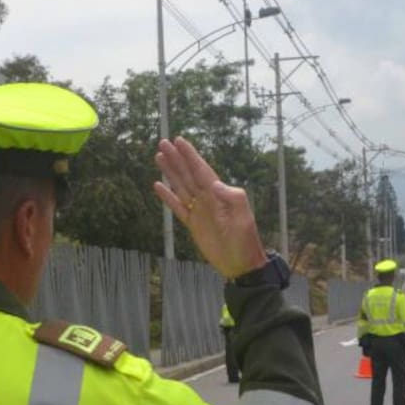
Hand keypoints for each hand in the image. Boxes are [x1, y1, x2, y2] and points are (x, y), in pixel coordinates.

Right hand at [153, 137, 266, 278]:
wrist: (240, 264)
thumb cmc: (245, 241)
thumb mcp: (244, 219)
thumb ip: (233, 198)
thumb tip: (215, 184)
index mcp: (219, 194)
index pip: (201, 170)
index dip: (190, 155)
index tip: (179, 141)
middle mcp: (207, 199)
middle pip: (188, 174)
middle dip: (176, 158)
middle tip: (163, 142)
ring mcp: (199, 211)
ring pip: (180, 186)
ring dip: (170, 172)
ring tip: (159, 157)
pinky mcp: (192, 224)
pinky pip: (177, 207)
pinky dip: (168, 196)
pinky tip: (158, 185)